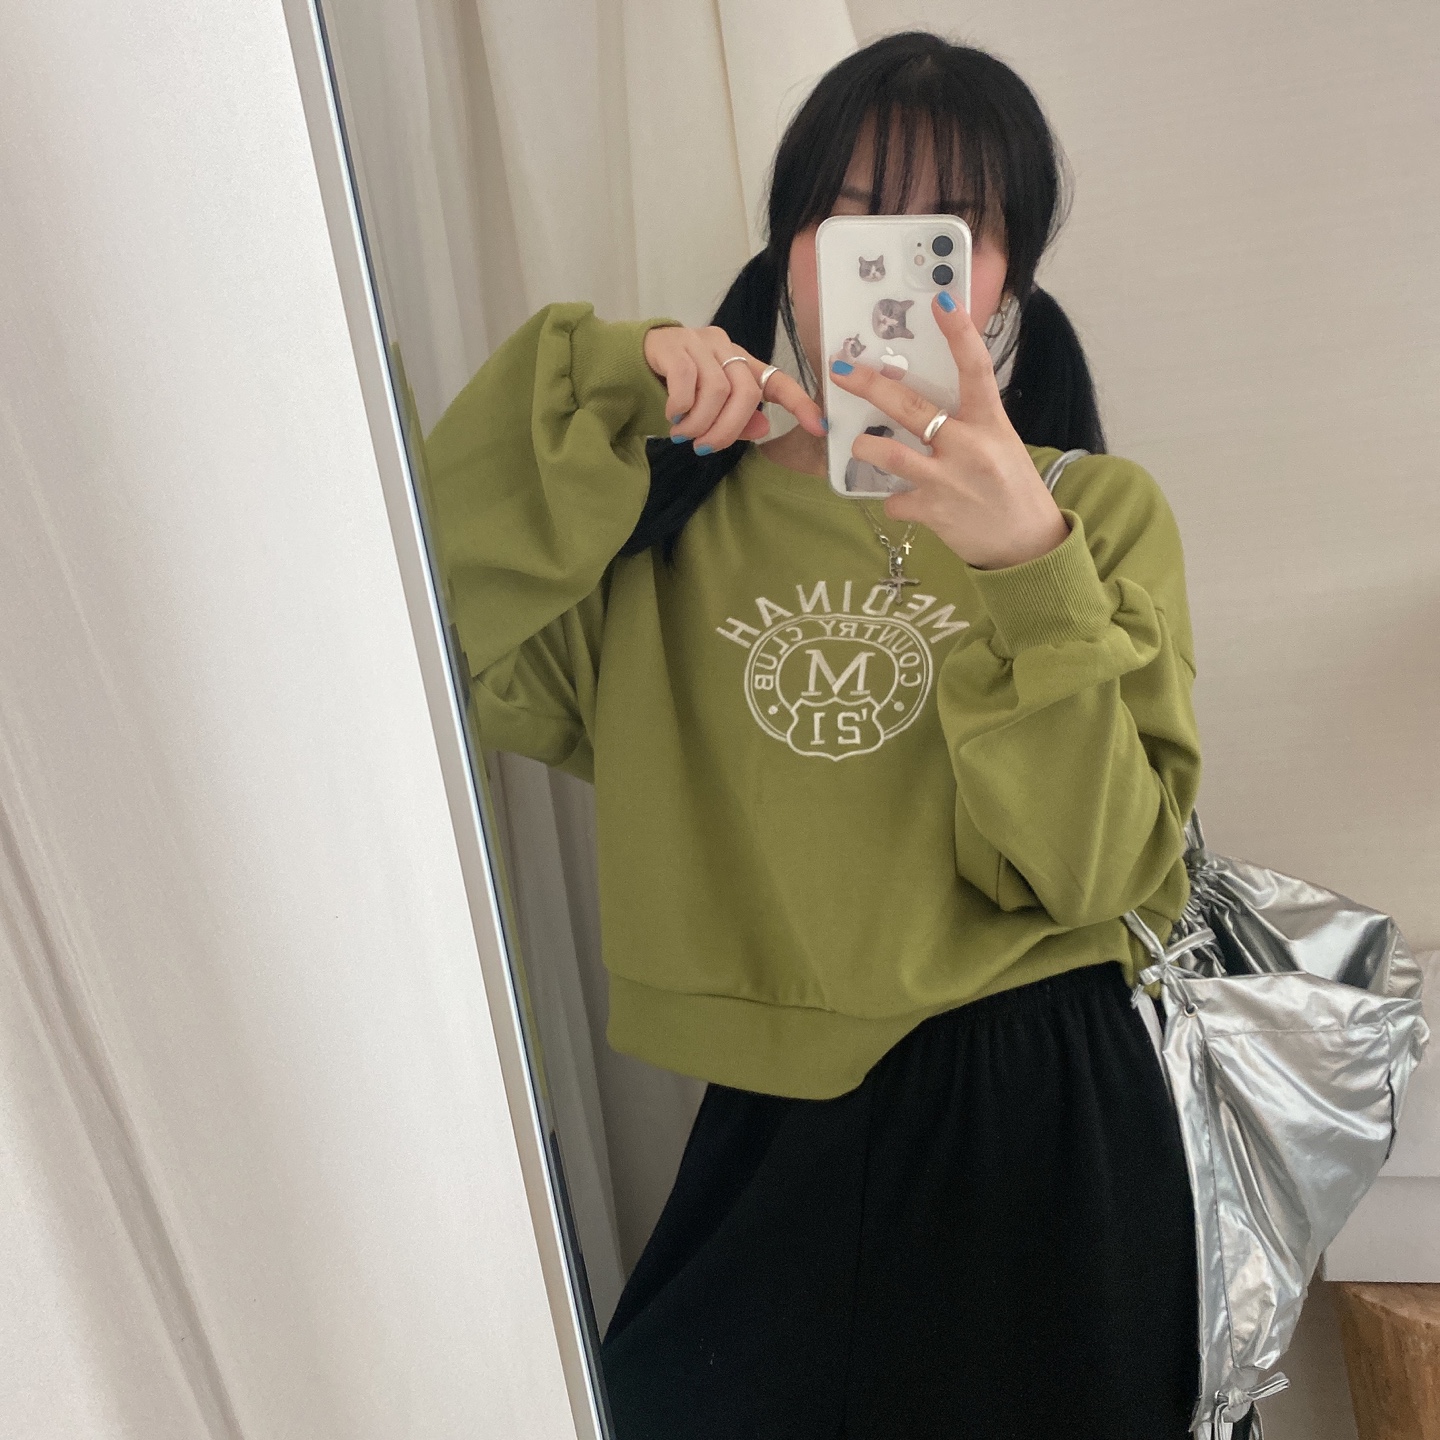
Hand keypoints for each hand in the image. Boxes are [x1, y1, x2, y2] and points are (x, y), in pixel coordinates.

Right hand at [643, 324, 826, 452]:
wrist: (629, 361)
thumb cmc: (673, 389)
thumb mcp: (708, 408)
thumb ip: (735, 419)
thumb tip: (764, 428)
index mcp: (740, 364)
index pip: (778, 381)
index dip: (800, 404)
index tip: (819, 428)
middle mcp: (726, 348)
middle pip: (746, 393)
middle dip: (727, 430)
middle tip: (704, 448)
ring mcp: (700, 342)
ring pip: (717, 389)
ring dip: (699, 423)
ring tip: (682, 434)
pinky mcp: (674, 343)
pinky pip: (687, 380)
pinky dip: (681, 406)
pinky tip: (671, 415)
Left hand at [826, 296, 1071, 569]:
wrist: (1027, 544)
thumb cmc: (1011, 488)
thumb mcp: (1001, 444)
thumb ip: (968, 422)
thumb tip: (927, 402)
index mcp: (991, 422)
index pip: (976, 368)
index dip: (958, 332)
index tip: (942, 299)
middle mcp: (970, 447)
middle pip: (912, 408)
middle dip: (870, 385)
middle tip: (840, 370)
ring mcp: (949, 480)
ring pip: (890, 454)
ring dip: (867, 446)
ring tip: (860, 442)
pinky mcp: (933, 512)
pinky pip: (895, 499)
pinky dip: (894, 499)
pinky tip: (904, 500)